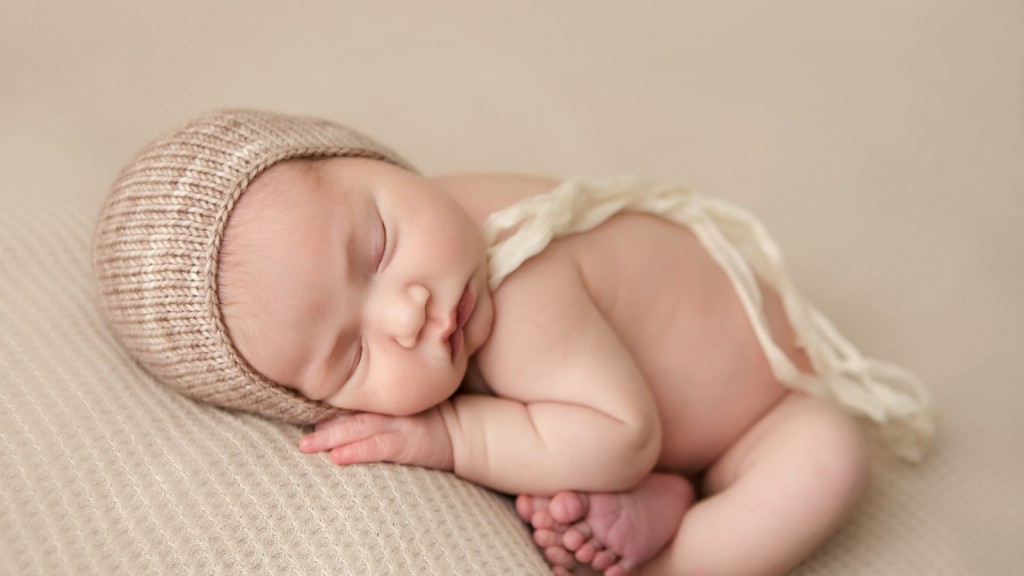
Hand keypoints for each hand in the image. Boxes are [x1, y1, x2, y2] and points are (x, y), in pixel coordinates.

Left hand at [299, 406, 453, 470]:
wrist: (462, 431)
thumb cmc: (429, 418)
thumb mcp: (401, 406)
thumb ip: (373, 406)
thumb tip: (333, 414)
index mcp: (384, 400)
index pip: (349, 401)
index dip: (323, 407)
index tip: (295, 412)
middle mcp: (389, 408)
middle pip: (349, 415)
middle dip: (321, 426)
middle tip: (297, 438)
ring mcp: (399, 424)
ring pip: (358, 428)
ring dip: (330, 437)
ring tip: (307, 445)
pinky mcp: (408, 444)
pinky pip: (378, 447)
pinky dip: (356, 451)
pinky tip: (337, 458)